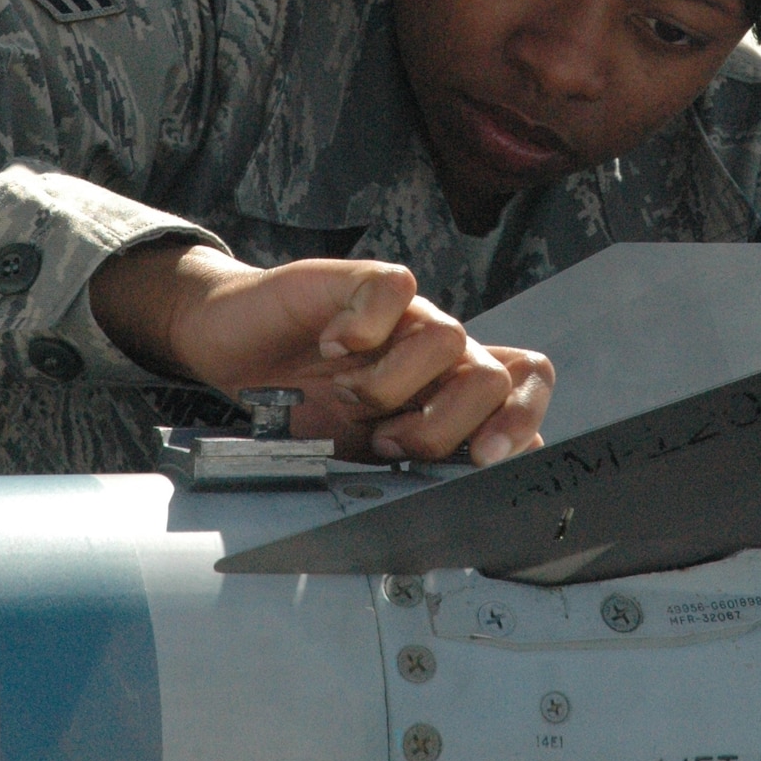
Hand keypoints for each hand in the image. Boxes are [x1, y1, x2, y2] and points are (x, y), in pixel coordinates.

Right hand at [90, 244, 552, 465]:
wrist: (233, 350)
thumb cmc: (298, 403)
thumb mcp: (361, 454)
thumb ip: (421, 463)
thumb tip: (488, 480)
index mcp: (447, 388)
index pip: (527, 378)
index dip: (522, 417)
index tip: (486, 461)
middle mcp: (434, 347)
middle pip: (489, 375)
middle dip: (442, 427)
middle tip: (386, 442)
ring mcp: (401, 312)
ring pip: (448, 338)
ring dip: (393, 386)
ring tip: (346, 398)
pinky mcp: (360, 280)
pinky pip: (395, 289)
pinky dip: (364, 328)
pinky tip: (333, 348)